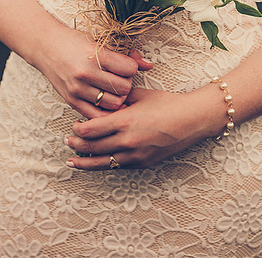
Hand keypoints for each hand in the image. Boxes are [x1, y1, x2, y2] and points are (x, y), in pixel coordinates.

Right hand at [33, 27, 152, 118]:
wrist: (45, 47)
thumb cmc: (75, 42)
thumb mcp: (101, 42)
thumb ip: (127, 55)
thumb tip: (149, 65)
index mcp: (96, 55)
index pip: (129, 70)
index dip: (132, 68)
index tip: (126, 65)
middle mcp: (86, 74)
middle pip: (123, 88)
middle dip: (126, 84)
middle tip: (120, 78)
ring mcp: (78, 89)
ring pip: (113, 104)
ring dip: (117, 98)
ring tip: (112, 89)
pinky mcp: (71, 101)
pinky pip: (96, 115)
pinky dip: (105, 111)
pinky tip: (105, 101)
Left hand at [65, 85, 222, 169]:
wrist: (192, 119)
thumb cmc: (168, 103)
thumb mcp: (142, 95)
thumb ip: (121, 99)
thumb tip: (105, 101)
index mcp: (125, 121)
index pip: (91, 130)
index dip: (79, 129)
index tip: (75, 125)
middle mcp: (127, 141)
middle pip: (92, 147)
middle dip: (77, 144)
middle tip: (68, 141)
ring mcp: (134, 155)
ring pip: (102, 162)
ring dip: (85, 162)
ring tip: (72, 161)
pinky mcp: (142, 163)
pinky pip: (118, 166)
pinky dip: (105, 164)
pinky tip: (98, 162)